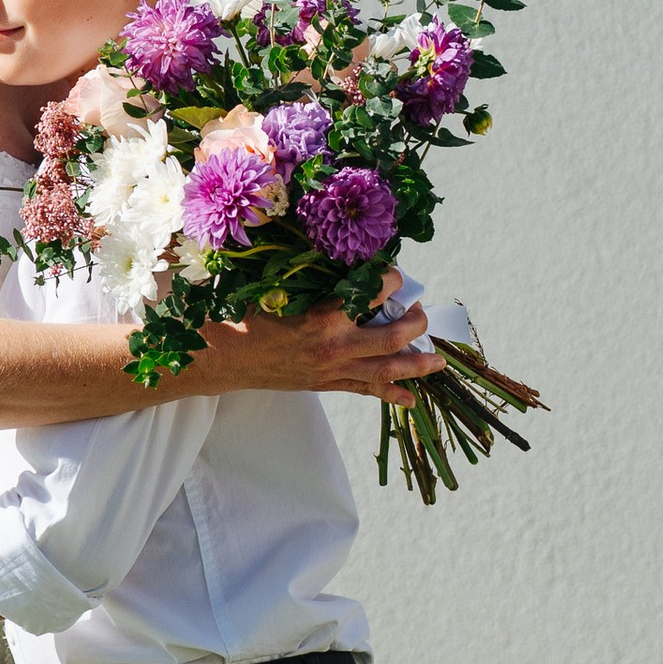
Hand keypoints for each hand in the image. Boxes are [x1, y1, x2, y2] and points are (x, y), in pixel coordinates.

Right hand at [191, 278, 440, 404]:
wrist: (224, 358)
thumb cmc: (247, 318)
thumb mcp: (279, 290)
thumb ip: (313, 281)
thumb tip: (343, 264)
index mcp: (322, 318)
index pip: (371, 294)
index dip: (390, 280)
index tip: (395, 273)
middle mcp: (334, 347)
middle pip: (391, 339)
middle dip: (414, 325)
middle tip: (420, 312)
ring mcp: (332, 370)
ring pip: (385, 370)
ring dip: (416, 366)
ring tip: (438, 362)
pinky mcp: (325, 384)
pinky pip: (364, 391)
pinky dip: (389, 393)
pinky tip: (409, 399)